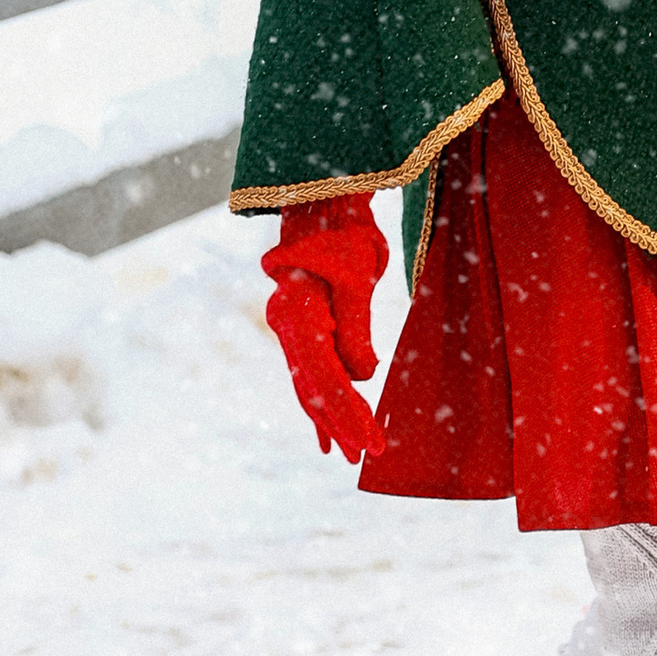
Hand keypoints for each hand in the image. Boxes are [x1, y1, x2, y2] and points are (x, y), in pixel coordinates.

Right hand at [263, 198, 388, 461]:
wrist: (321, 199)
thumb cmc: (343, 232)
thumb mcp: (357, 275)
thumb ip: (357, 326)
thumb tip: (362, 375)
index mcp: (296, 314)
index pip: (324, 377)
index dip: (347, 412)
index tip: (370, 442)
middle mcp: (286, 325)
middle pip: (312, 387)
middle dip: (340, 423)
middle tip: (366, 456)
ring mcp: (290, 327)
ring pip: (308, 384)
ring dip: (330, 417)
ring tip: (348, 452)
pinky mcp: (302, 326)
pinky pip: (310, 371)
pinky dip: (321, 400)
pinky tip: (327, 430)